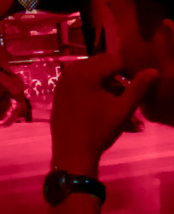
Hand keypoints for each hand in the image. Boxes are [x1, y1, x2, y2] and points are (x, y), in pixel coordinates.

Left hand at [50, 52, 158, 175]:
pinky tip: (100, 105)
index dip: (129, 70)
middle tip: (126, 95)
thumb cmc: (98, 131)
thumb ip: (138, 88)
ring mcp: (63, 80)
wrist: (72, 153)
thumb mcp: (122, 110)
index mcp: (85, 71)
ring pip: (91, 72)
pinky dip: (93, 87)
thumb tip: (153, 71)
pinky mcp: (60, 91)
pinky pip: (80, 81)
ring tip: (116, 103)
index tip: (137, 85)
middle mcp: (71, 70)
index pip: (114, 60)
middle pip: (101, 64)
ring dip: (106, 83)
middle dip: (117, 77)